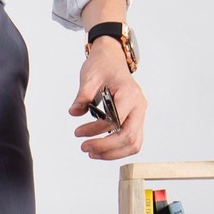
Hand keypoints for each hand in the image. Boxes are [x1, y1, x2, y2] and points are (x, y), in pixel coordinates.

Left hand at [69, 37, 146, 159]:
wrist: (112, 60)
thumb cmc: (102, 66)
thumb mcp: (89, 77)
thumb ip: (83, 96)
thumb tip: (74, 112)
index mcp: (130, 94)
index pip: (116, 120)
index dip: (96, 129)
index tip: (78, 132)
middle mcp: (139, 106)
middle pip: (128, 137)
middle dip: (105, 146)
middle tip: (84, 147)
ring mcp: (140, 115)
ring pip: (133, 144)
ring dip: (113, 153)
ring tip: (92, 153)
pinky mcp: (136, 121)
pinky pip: (132, 142)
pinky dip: (118, 151)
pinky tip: (101, 151)